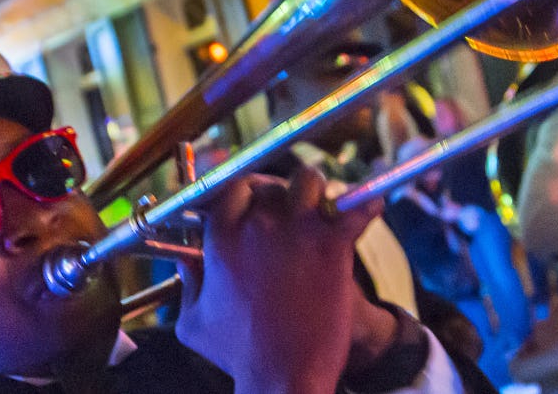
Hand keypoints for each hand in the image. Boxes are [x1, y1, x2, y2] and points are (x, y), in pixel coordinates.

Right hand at [175, 168, 382, 393]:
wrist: (285, 378)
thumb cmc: (240, 355)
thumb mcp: (194, 324)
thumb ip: (187, 287)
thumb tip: (185, 262)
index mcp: (221, 241)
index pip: (229, 188)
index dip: (244, 190)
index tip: (254, 199)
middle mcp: (257, 228)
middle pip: (271, 183)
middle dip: (281, 191)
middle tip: (291, 207)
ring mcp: (297, 233)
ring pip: (309, 182)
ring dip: (317, 190)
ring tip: (323, 205)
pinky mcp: (332, 248)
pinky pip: (356, 209)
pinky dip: (368, 202)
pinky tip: (372, 203)